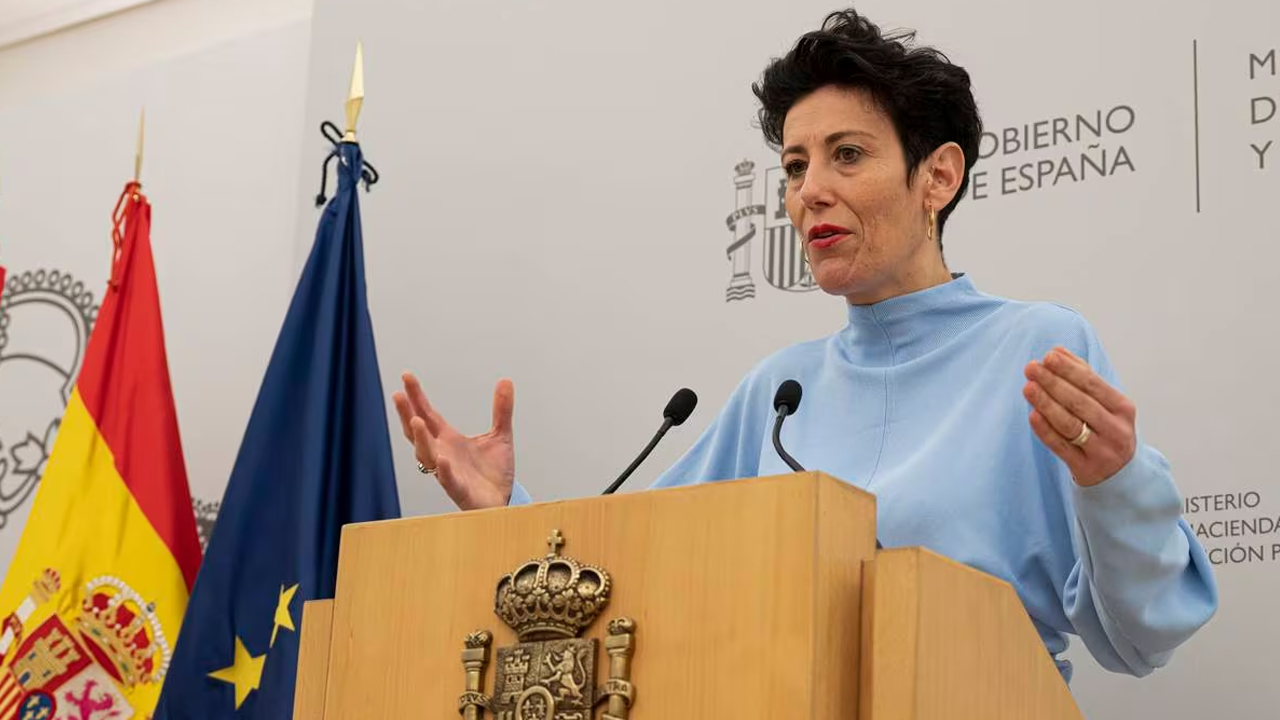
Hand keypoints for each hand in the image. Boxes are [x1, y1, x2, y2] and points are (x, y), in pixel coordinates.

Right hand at [391, 373, 515, 509]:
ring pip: (427, 455)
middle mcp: (443, 454)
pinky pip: (448, 481)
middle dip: (407, 414)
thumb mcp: (501, 435)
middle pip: (418, 432)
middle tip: (399, 395)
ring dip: (421, 439)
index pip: (428, 414)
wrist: (503, 501)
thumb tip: (505, 381)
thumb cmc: (494, 472)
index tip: (407, 376)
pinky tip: (442, 459)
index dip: (416, 396)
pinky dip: (444, 471)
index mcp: (449, 439)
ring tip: (415, 421)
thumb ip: (502, 409)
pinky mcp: (460, 490)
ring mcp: (448, 472)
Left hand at [1023, 347, 1137, 486]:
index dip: (1070, 369)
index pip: (1093, 384)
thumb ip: (1083, 376)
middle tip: (1031, 368)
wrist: (1120, 475)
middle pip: (1080, 403)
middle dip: (1053, 383)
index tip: (1048, 356)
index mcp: (1123, 408)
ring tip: (1028, 387)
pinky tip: (1032, 415)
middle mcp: (1116, 430)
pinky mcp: (1086, 469)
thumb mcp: (1104, 404)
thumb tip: (1058, 350)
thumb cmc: (1106, 429)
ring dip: (1046, 404)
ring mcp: (1102, 451)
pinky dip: (1046, 431)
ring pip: (1070, 424)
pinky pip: (1061, 447)